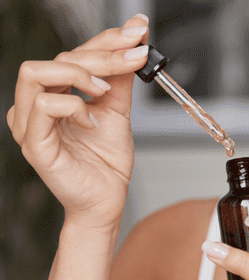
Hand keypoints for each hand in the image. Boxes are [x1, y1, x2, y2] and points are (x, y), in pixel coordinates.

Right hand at [6, 15, 149, 230]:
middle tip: (135, 55)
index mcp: (57, 95)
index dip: (105, 39)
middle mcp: (39, 105)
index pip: (74, 54)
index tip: (138, 31)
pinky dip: (73, 108)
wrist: (106, 199)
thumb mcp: (118, 112)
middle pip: (59, 58)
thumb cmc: (107, 162)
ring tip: (104, 92)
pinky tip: (92, 122)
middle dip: (102, 53)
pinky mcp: (34, 143)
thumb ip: (120, 80)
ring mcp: (31, 123)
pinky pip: (43, 107)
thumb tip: (134, 44)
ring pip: (37, 73)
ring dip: (79, 75)